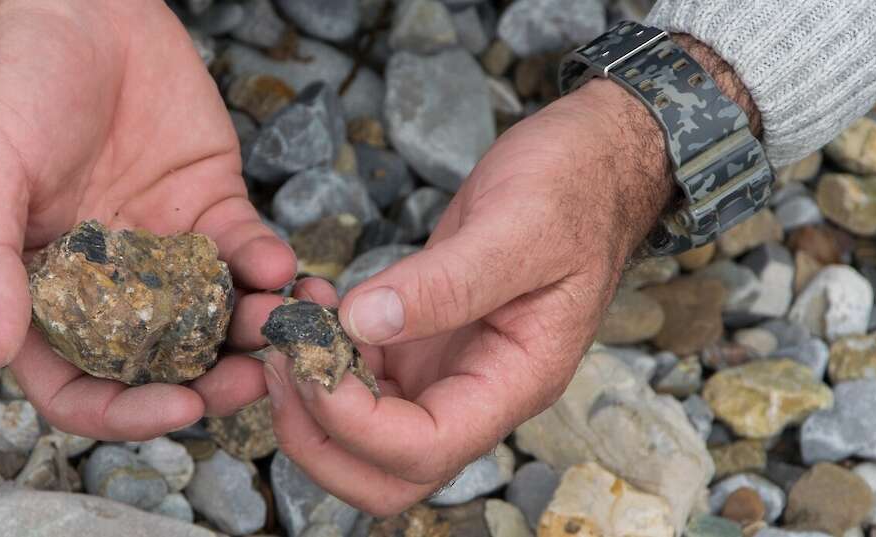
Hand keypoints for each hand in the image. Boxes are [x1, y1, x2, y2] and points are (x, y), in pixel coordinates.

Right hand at [0, 0, 294, 440]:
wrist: (74, 3)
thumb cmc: (9, 83)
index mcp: (42, 293)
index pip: (77, 385)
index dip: (125, 412)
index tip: (179, 409)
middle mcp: (106, 286)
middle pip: (160, 367)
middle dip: (210, 385)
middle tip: (255, 380)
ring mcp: (163, 250)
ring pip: (215, 320)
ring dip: (253, 336)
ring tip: (286, 329)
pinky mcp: (210, 206)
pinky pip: (246, 256)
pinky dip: (270, 270)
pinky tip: (285, 268)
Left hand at [241, 35, 759, 514]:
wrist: (592, 158)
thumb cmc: (574, 187)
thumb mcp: (516, 226)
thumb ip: (444, 283)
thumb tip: (362, 321)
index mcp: (515, 381)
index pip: (424, 450)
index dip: (355, 423)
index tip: (312, 355)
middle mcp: (477, 391)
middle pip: (386, 474)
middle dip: (319, 437)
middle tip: (283, 359)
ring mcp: (445, 371)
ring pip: (363, 436)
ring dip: (310, 397)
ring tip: (287, 323)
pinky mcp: (419, 341)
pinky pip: (359, 378)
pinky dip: (321, 354)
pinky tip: (309, 304)